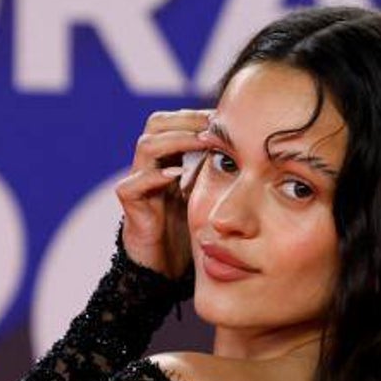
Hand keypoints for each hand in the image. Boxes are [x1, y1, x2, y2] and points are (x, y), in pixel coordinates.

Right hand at [114, 108, 210, 278]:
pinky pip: (133, 184)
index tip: (224, 118)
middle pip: (156, 124)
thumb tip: (250, 148)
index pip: (175, 121)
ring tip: (200, 142)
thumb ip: (217, 170)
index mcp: (168, 158)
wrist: (166, 264)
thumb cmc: (188, 227)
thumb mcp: (207, 193)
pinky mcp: (131, 206)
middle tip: (213, 127)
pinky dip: (154, 177)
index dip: (197, 116)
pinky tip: (176, 174)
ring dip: (175, 141)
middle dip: (186, 121)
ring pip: (145, 146)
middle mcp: (150, 165)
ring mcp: (138, 183)